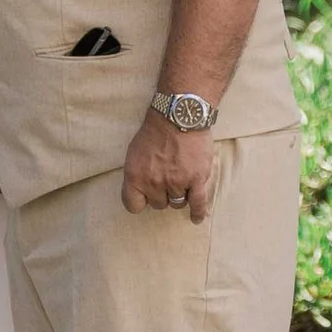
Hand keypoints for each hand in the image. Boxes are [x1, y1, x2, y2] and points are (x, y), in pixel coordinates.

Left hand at [122, 107, 215, 221]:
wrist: (178, 114)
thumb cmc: (155, 130)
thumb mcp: (134, 152)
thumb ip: (137, 173)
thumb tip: (141, 189)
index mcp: (134, 176)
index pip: (133, 205)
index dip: (141, 201)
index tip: (146, 196)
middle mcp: (154, 182)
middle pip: (159, 204)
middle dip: (163, 194)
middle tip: (168, 178)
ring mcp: (176, 182)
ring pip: (178, 203)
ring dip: (180, 194)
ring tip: (183, 180)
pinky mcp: (196, 179)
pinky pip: (198, 203)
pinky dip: (198, 212)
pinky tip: (196, 218)